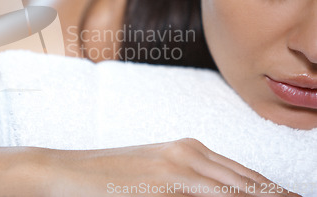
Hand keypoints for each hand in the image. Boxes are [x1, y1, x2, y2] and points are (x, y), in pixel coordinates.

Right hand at [42, 138, 299, 195]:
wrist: (64, 173)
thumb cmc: (108, 177)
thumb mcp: (154, 178)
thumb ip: (189, 184)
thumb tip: (218, 187)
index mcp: (188, 150)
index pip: (247, 177)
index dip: (274, 192)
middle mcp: (189, 153)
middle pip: (250, 183)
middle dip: (277, 196)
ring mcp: (177, 168)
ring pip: (238, 188)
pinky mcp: (164, 183)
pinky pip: (214, 196)